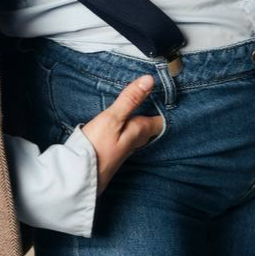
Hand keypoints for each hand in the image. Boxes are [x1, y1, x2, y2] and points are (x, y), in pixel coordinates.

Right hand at [80, 75, 163, 196]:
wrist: (79, 175)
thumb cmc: (97, 146)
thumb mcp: (113, 118)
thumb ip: (130, 100)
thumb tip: (150, 80)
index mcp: (139, 131)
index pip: (161, 120)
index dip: (169, 108)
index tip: (175, 94)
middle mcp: (136, 141)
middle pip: (152, 127)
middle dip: (158, 114)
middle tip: (165, 99)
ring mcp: (125, 147)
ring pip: (141, 132)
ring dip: (145, 120)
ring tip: (150, 107)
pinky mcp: (114, 150)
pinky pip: (129, 135)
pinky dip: (132, 126)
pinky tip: (128, 123)